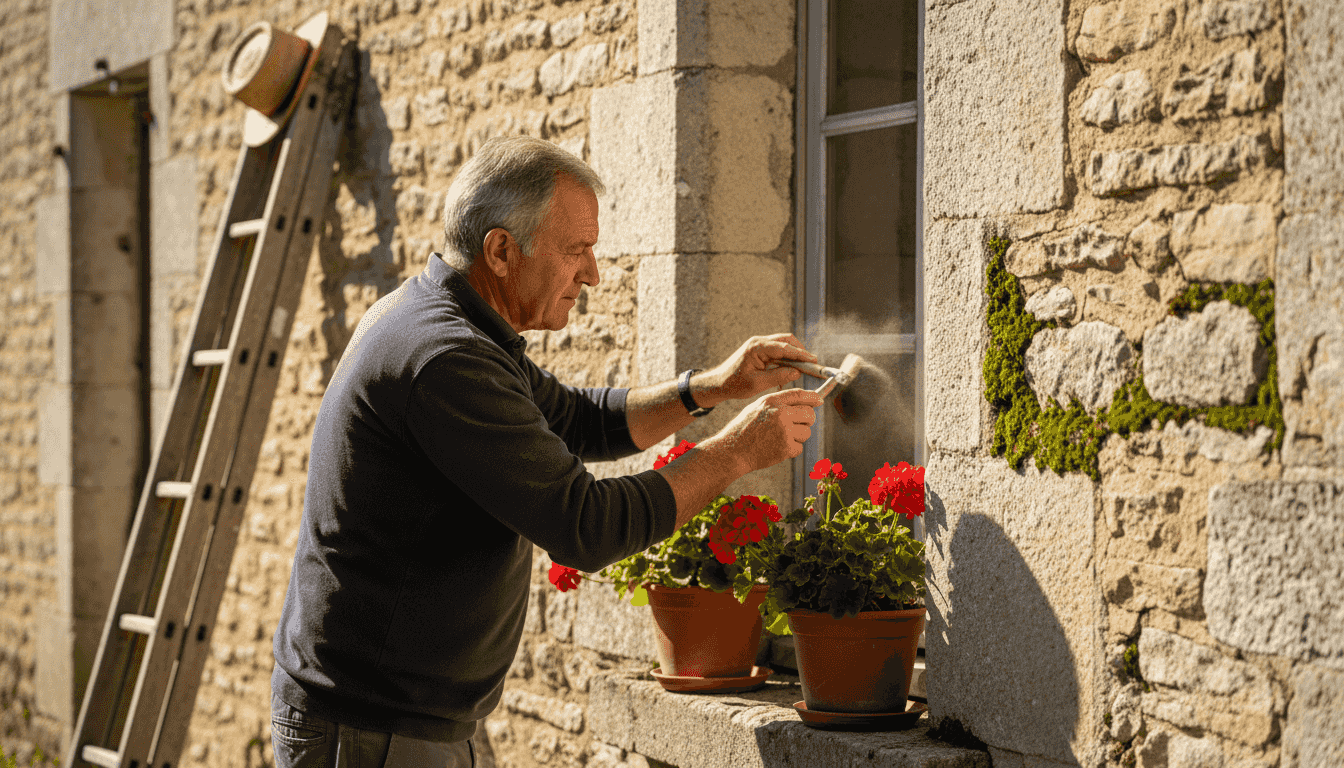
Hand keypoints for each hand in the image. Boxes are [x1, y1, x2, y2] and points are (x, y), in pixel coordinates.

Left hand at [701, 334, 817, 403]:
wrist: (718, 383)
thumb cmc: (734, 384)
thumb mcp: (757, 384)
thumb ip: (778, 377)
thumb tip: (797, 372)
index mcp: (757, 347)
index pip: (784, 347)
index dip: (801, 354)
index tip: (814, 360)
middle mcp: (758, 342)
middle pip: (786, 341)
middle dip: (800, 352)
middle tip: (812, 364)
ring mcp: (759, 345)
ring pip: (783, 345)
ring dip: (794, 355)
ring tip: (804, 369)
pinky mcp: (760, 351)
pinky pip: (778, 351)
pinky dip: (786, 359)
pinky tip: (791, 371)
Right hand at [704, 388, 822, 473]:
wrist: (732, 451)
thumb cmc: (744, 430)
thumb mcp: (757, 408)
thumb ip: (778, 403)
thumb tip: (803, 401)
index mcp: (772, 401)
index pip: (800, 394)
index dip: (812, 397)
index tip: (819, 401)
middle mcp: (780, 413)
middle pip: (809, 414)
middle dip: (807, 421)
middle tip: (796, 426)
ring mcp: (784, 430)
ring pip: (807, 432)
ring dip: (798, 437)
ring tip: (779, 438)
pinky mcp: (786, 447)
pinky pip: (799, 447)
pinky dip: (791, 450)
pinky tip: (776, 448)